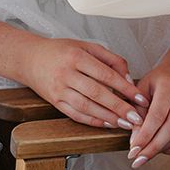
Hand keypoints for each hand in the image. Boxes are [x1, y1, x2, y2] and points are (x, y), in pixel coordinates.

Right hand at [20, 36, 148, 128]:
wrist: (30, 59)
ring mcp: (59, 89)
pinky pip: (76, 114)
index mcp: (76, 56)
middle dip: (119, 107)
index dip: (125, 87)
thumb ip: (109, 58)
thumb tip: (127, 77)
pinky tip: (106, 124)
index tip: (139, 98)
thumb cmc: (61, 50)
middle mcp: (67, 73)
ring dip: (107, 117)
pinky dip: (92, 121)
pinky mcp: (55, 102)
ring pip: (87, 107)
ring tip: (124, 124)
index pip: (106, 74)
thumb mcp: (85, 46)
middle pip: (97, 93)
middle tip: (136, 117)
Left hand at [127, 55, 169, 167]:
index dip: (145, 135)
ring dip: (161, 149)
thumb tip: (135, 139)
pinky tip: (162, 148)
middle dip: (152, 148)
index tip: (133, 149)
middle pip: (169, 129)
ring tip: (147, 152)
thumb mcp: (143, 88)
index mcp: (168, 86)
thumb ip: (137, 111)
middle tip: (138, 159)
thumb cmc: (160, 79)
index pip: (156, 116)